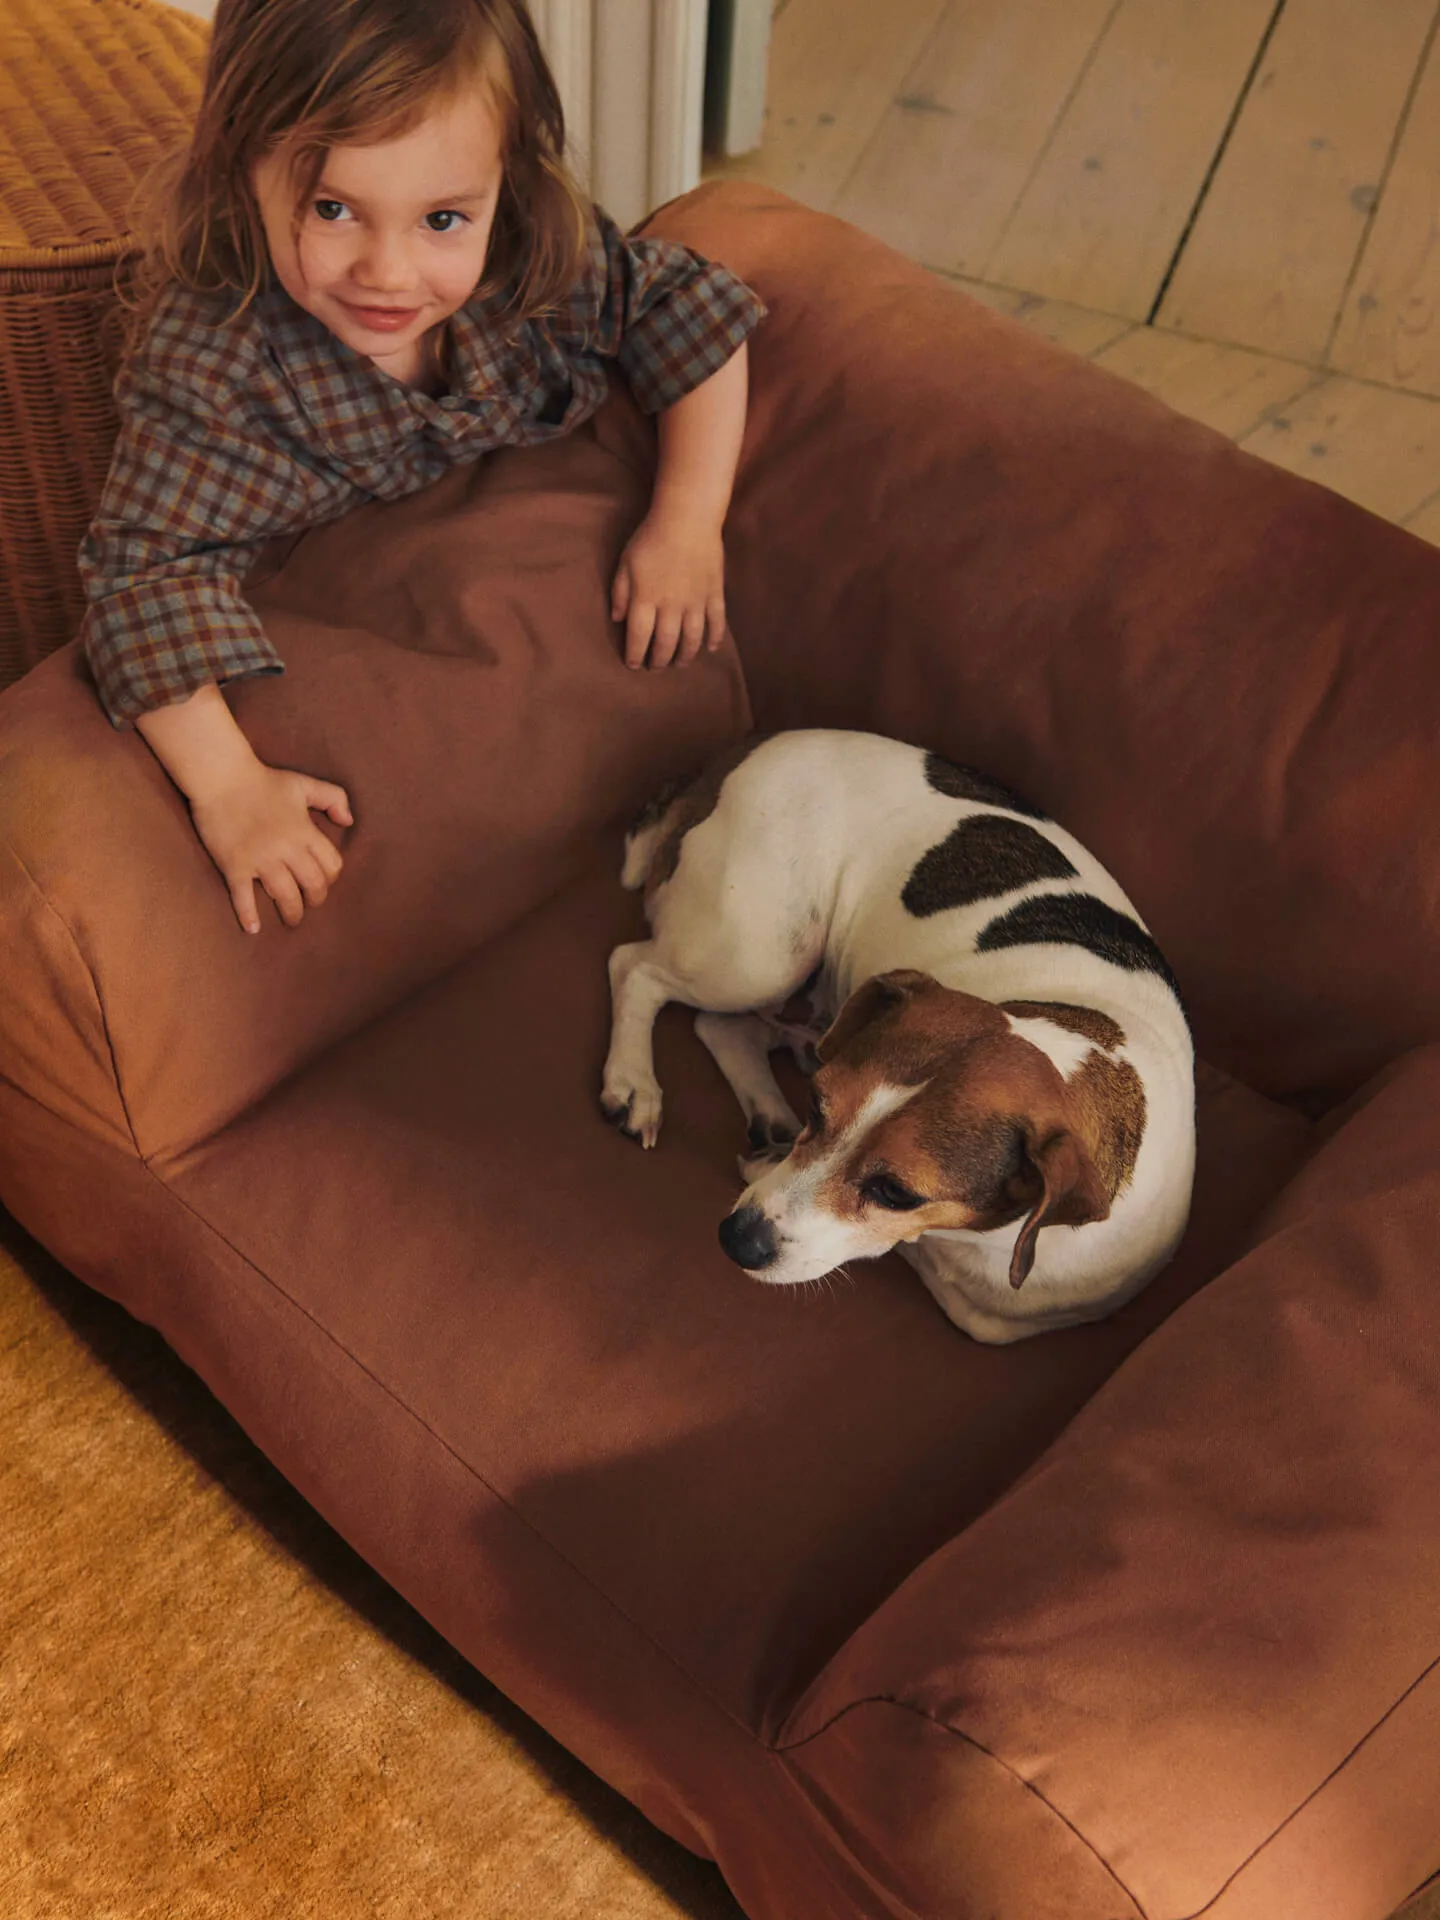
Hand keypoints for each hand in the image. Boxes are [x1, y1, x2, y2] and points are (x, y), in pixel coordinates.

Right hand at [189, 758, 352, 934]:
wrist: (221, 776)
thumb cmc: (264, 780)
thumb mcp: (305, 784)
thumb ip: (334, 798)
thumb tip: (348, 822)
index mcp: (304, 831)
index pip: (331, 865)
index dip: (331, 878)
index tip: (323, 882)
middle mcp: (286, 849)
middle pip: (312, 885)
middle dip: (315, 899)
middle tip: (310, 904)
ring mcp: (259, 859)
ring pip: (284, 896)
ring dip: (291, 912)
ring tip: (292, 919)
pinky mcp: (234, 865)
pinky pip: (243, 896)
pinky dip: (248, 915)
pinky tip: (254, 929)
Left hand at [611, 509, 728, 669]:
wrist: (687, 517)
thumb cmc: (650, 538)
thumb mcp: (625, 562)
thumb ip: (619, 593)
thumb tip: (617, 619)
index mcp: (646, 599)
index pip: (639, 637)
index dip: (635, 655)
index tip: (633, 665)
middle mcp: (671, 607)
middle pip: (666, 644)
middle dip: (659, 661)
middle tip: (655, 668)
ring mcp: (696, 602)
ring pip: (692, 639)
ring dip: (685, 656)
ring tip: (679, 664)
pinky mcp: (714, 594)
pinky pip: (716, 622)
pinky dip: (714, 638)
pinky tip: (711, 649)